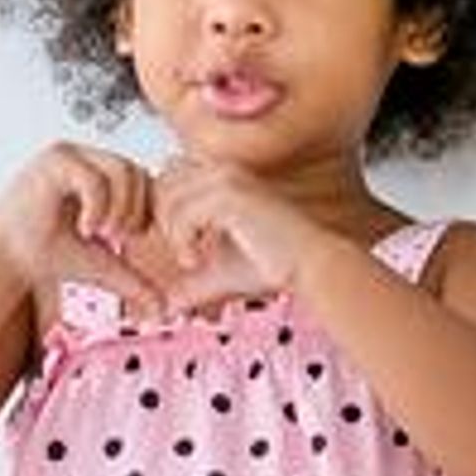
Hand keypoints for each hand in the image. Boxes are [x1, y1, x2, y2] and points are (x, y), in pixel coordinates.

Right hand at [0, 142, 159, 308]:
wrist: (9, 257)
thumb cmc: (49, 254)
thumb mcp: (104, 266)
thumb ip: (136, 281)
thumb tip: (164, 309)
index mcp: (102, 175)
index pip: (146, 180)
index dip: (147, 211)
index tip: (127, 239)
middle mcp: (88, 159)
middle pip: (139, 172)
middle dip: (135, 210)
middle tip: (115, 237)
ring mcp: (71, 156)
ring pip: (122, 170)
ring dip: (119, 208)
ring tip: (101, 232)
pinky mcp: (53, 160)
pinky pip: (94, 178)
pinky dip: (98, 207)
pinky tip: (86, 228)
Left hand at [145, 155, 327, 311]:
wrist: (311, 266)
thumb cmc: (276, 264)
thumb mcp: (221, 267)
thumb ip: (191, 278)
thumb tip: (166, 305)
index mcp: (226, 176)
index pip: (172, 175)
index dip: (168, 208)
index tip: (183, 243)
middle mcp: (225, 170)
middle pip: (165, 181)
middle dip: (164, 220)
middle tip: (184, 252)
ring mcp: (227, 179)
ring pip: (168, 198)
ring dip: (172, 235)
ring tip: (191, 261)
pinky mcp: (229, 196)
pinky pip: (182, 214)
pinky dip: (181, 242)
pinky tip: (195, 260)